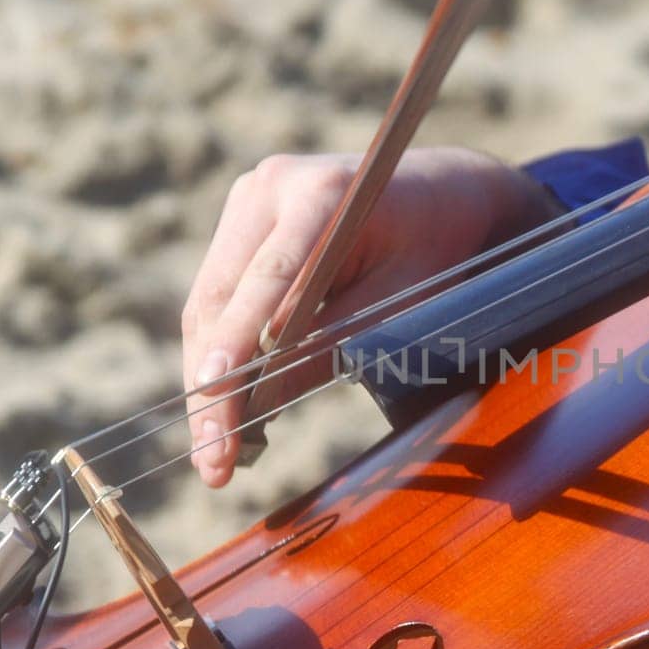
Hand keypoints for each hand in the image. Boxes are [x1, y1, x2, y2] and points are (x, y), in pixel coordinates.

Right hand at [182, 147, 562, 486]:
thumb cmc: (435, 247)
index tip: (215, 403)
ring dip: (207, 376)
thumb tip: (262, 406)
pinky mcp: (242, 220)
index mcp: (322, 193)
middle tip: (213, 462)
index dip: (236, 347)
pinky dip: (220, 350)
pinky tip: (225, 407)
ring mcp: (249, 198)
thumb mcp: (402, 303)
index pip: (269, 280)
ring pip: (208, 300)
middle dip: (211, 386)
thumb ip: (334, 344)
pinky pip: (219, 294)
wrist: (441, 190)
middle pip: (219, 296)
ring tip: (215, 450)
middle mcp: (270, 186)